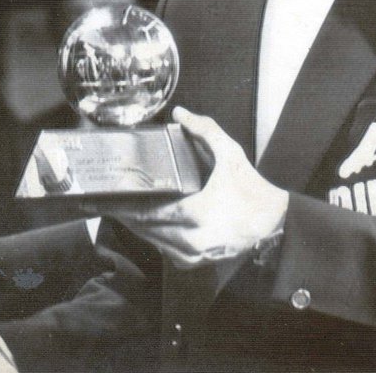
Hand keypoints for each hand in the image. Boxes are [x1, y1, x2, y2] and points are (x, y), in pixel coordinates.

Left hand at [92, 107, 288, 268]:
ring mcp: (194, 254)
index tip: (102, 199)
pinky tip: (142, 224)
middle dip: (122, 215)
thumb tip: (180, 113)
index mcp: (197, 213)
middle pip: (144, 228)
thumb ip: (205, 131)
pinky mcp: (196, 262)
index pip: (149, 212)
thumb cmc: (252, 191)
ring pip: (152, 241)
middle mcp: (192, 239)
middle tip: (101, 202)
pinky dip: (153, 237)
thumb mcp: (231, 155)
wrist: (275, 224)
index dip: (123, 206)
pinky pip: (165, 250)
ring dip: (134, 226)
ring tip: (116, 210)